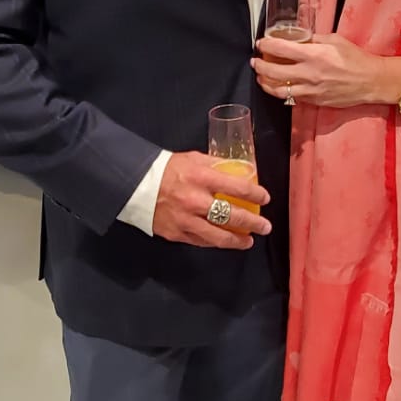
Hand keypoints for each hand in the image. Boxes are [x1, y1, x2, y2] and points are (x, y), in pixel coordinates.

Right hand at [151, 151, 270, 248]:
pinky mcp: (176, 233)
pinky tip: (225, 241)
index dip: (255, 195)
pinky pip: (202, 241)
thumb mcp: (193, 158)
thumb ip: (216, 165)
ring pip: (219, 236)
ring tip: (249, 241)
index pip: (237, 187)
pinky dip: (216, 242)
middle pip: (232, 216)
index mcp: (201, 178)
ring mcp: (186, 220)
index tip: (265, 198)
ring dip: (238, 240)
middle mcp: (195, 201)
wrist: (134, 184)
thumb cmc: (167, 168)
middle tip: (265, 227)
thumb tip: (239, 171)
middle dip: (253, 223)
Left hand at [253, 30, 400, 108]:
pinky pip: (292, 98)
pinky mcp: (314, 101)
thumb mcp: (335, 40)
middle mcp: (309, 74)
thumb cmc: (356, 58)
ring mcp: (310, 90)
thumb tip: (298, 39)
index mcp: (314, 55)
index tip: (261, 43)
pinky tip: (278, 87)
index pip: (281, 49)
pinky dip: (281, 92)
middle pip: (274, 72)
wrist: (371, 81)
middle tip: (256, 61)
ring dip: (265, 83)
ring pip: (278, 90)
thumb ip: (314, 40)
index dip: (266, 45)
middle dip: (260, 66)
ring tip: (261, 77)